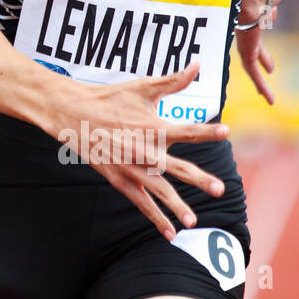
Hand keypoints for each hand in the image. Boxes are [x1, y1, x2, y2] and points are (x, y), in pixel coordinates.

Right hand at [39, 62, 228, 239]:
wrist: (72, 113)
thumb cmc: (110, 97)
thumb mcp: (141, 87)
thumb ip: (173, 81)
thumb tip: (197, 65)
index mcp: (152, 126)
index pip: (186, 130)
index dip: (207, 130)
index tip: (226, 131)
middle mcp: (144, 150)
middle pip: (177, 167)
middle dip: (199, 179)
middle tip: (219, 188)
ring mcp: (131, 167)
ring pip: (159, 191)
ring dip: (177, 207)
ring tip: (194, 222)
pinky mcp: (120, 179)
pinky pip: (141, 202)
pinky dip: (156, 218)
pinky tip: (171, 234)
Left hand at [235, 0, 298, 104]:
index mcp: (255, 10)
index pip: (261, 21)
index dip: (267, 20)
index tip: (271, 20)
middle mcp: (247, 27)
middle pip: (255, 46)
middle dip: (262, 56)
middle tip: (269, 67)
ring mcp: (245, 41)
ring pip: (251, 64)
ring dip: (259, 79)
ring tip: (267, 95)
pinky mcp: (245, 52)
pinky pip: (252, 73)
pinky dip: (261, 86)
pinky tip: (269, 100)